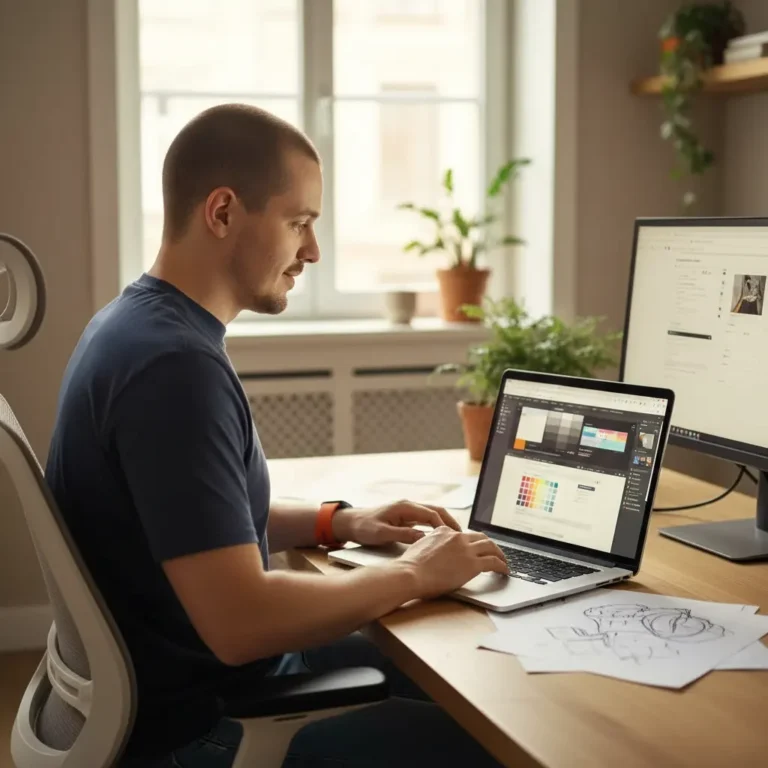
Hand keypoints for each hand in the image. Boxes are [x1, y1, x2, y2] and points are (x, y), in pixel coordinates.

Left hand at [332, 500, 460, 546]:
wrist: (351, 523)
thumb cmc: (364, 527)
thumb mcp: (382, 533)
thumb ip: (403, 535)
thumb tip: (423, 538)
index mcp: (404, 507)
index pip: (431, 514)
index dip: (444, 526)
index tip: (454, 538)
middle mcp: (408, 506)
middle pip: (436, 511)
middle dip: (450, 522)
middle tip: (463, 536)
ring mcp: (408, 510)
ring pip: (433, 514)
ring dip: (445, 524)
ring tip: (457, 537)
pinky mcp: (405, 517)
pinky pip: (426, 519)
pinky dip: (436, 526)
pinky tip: (442, 537)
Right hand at [397, 527, 508, 598]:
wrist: (410, 574)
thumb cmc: (411, 566)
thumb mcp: (420, 546)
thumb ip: (431, 544)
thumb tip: (435, 552)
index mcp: (444, 531)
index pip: (463, 535)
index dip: (471, 542)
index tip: (475, 549)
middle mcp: (457, 536)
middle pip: (480, 537)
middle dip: (490, 544)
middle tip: (494, 552)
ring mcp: (466, 549)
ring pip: (490, 546)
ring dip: (499, 554)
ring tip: (503, 561)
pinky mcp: (472, 564)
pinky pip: (493, 562)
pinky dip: (502, 565)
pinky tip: (504, 570)